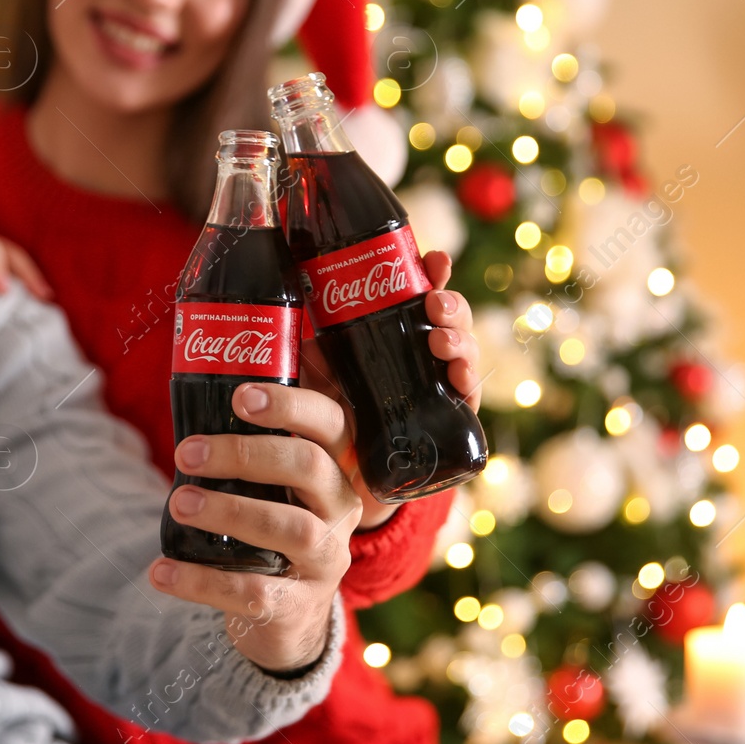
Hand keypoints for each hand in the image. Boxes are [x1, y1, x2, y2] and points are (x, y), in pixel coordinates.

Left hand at [149, 382, 361, 673]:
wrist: (288, 617)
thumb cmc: (269, 533)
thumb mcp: (274, 491)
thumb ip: (250, 455)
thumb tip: (189, 404)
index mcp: (332, 470)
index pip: (330, 424)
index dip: (291, 406)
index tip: (240, 397)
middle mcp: (340, 510)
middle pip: (308, 466)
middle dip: (244, 453)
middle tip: (187, 453)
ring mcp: (325, 560)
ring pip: (289, 528)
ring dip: (228, 511)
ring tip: (179, 504)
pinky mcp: (298, 606)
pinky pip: (252, 592)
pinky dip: (200, 581)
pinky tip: (161, 571)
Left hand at [298, 250, 481, 529]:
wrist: (336, 483)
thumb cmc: (323, 417)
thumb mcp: (312, 376)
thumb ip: (303, 350)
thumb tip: (276, 312)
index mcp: (392, 333)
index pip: (419, 294)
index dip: (432, 272)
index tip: (434, 260)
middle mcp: (420, 356)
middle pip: (448, 320)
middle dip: (450, 305)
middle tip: (434, 304)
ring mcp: (436, 389)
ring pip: (461, 353)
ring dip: (459, 341)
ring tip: (441, 341)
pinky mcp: (444, 426)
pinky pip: (465, 403)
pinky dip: (469, 386)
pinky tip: (459, 379)